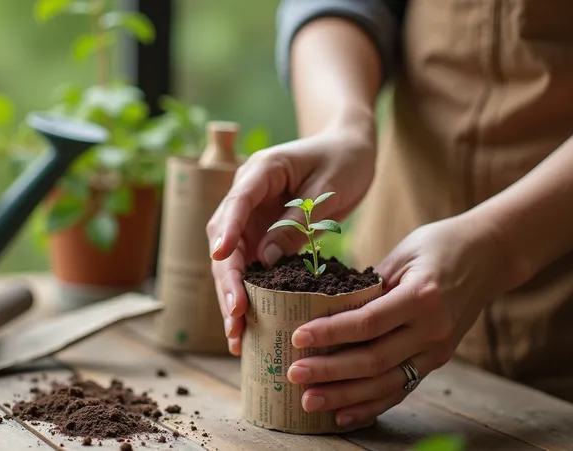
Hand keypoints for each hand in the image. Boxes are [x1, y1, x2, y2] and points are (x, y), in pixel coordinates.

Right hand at [207, 122, 376, 354]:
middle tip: (235, 316)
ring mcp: (251, 216)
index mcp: (261, 171)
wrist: (351, 146)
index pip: (237, 202)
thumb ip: (297, 222)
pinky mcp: (261, 233)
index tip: (221, 258)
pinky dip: (249, 294)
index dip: (227, 231)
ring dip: (232, 295)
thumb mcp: (328, 189)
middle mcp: (247, 195)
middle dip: (228, 280)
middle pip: (225, 240)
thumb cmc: (344, 158)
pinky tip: (248, 324)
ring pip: (232, 260)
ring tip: (235, 335)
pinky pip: (250, 266)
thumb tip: (265, 262)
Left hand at [286, 215, 508, 426]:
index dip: (330, 333)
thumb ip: (369, 284)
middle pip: (373, 360)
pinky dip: (371, 405)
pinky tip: (343, 414)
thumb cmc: (440, 245)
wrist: (490, 255)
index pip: (367, 322)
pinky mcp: (438, 360)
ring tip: (309, 401)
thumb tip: (326, 307)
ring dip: (344, 396)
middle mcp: (432, 330)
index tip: (297, 336)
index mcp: (422, 297)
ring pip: (385, 383)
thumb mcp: (402, 253)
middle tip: (294, 373)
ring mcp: (438, 350)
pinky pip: (401, 389)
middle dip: (329, 371)